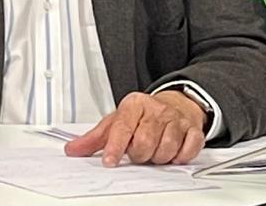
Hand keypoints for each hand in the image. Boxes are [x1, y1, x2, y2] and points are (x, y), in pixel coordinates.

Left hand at [64, 90, 206, 166]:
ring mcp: (175, 120)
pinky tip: (173, 153)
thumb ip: (94, 138)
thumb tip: (73, 149)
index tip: (109, 161)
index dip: (115, 147)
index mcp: (134, 105)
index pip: (122, 127)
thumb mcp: (116, 122)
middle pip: (144, 142)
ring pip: (166, 149)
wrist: (174, 104)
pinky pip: (188, 149)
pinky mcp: (192, 130)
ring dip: (158, 158)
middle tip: (138, 151)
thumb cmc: (142, 116)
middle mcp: (155, 110)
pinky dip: (181, 156)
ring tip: (154, 151)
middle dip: (139, 155)